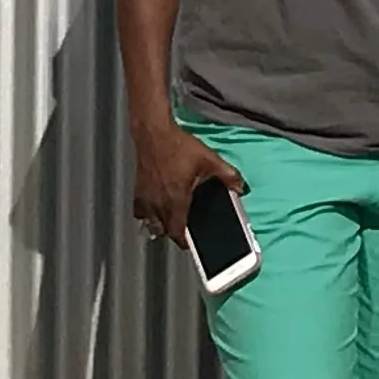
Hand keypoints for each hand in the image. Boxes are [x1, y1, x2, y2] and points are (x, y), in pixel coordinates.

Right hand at [132, 120, 239, 245]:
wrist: (155, 134)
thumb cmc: (180, 147)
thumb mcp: (210, 160)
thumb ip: (228, 176)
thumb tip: (242, 188)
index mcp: (176, 199)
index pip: (176, 232)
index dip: (184, 241)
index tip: (192, 244)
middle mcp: (158, 202)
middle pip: (163, 230)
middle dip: (174, 233)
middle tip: (184, 230)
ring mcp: (145, 197)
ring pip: (150, 223)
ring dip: (160, 225)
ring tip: (171, 220)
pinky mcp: (137, 190)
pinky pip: (139, 211)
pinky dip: (147, 214)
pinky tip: (156, 208)